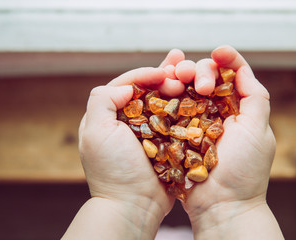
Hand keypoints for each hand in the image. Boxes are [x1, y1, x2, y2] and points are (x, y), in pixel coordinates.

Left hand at [75, 49, 194, 237]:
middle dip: (165, 74)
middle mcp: (130, 121)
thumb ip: (103, 100)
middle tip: (182, 63)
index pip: (128, 84)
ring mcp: (149, 132)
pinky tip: (199, 95)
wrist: (134, 205)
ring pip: (165, 102)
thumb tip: (128, 86)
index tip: (165, 72)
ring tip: (192, 71)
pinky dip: (186, 107)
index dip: (146, 74)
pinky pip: (177, 120)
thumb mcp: (96, 131)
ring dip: (178, 86)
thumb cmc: (113, 170)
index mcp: (111, 116)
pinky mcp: (166, 143)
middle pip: (149, 90)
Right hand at [182, 46, 280, 238]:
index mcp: (239, 110)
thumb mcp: (259, 130)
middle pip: (207, 79)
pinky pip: (170, 109)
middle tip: (199, 83)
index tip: (218, 51)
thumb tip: (241, 68)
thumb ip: (255, 96)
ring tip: (177, 80)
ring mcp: (195, 123)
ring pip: (186, 91)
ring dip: (182, 79)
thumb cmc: (244, 170)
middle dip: (202, 71)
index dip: (226, 60)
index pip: (233, 76)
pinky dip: (167, 96)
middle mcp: (217, 113)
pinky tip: (164, 90)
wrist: (220, 207)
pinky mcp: (177, 133)